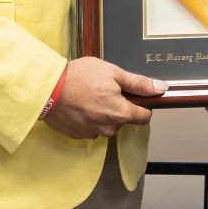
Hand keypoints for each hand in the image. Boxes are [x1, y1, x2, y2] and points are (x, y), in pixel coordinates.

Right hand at [44, 58, 167, 138]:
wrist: (46, 88)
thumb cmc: (78, 77)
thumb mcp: (113, 73)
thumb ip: (138, 83)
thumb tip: (161, 88)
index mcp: (121, 113)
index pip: (144, 117)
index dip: (141, 104)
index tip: (131, 95)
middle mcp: (108, 128)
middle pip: (123, 120)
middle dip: (118, 107)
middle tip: (103, 90)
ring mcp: (92, 133)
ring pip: (106, 124)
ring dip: (101, 112)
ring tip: (87, 96)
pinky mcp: (77, 135)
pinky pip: (90, 127)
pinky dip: (87, 117)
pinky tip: (78, 104)